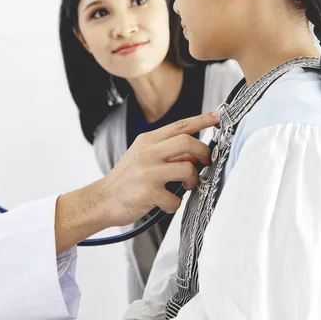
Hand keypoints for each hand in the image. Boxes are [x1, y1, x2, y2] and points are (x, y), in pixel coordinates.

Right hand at [99, 111, 219, 226]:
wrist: (102, 199)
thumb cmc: (126, 179)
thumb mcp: (143, 157)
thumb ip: (166, 152)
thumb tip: (196, 153)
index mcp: (147, 141)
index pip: (180, 125)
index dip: (202, 120)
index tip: (218, 116)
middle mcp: (147, 152)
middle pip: (188, 142)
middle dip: (204, 153)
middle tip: (205, 163)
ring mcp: (147, 172)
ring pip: (187, 169)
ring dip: (193, 181)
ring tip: (185, 187)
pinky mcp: (148, 193)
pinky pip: (176, 198)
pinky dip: (174, 204)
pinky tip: (164, 204)